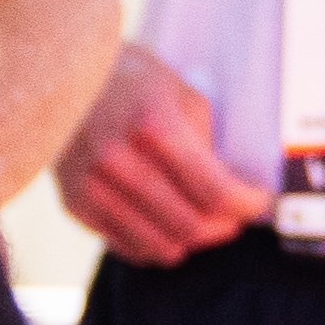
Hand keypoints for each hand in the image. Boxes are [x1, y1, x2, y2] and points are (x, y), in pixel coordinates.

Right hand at [52, 38, 270, 264]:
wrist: (66, 77)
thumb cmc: (138, 86)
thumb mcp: (184, 98)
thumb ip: (207, 148)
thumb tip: (235, 192)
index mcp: (154, 125)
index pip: (215, 191)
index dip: (247, 205)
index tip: (258, 201)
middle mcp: (117, 159)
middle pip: (189, 226)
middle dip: (223, 227)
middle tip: (234, 216)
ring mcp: (91, 185)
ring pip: (159, 246)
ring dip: (191, 240)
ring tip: (203, 220)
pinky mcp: (74, 203)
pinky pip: (128, 247)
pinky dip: (155, 244)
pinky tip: (166, 224)